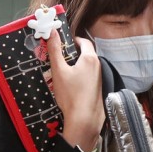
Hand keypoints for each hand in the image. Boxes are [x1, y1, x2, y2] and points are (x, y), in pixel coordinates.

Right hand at [47, 33, 104, 151]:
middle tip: (61, 57)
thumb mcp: (58, 70)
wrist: (83, 119)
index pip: (84, 41)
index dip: (74, 40)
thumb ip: (55, 50)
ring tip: (65, 72)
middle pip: (87, 54)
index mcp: (89, 59)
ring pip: (88, 66)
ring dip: (78, 65)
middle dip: (75, 53)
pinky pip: (90, 77)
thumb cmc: (70, 94)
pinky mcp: (99, 89)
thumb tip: (51, 32)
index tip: (65, 43)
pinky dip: (82, 76)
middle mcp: (98, 66)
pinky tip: (72, 85)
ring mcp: (100, 78)